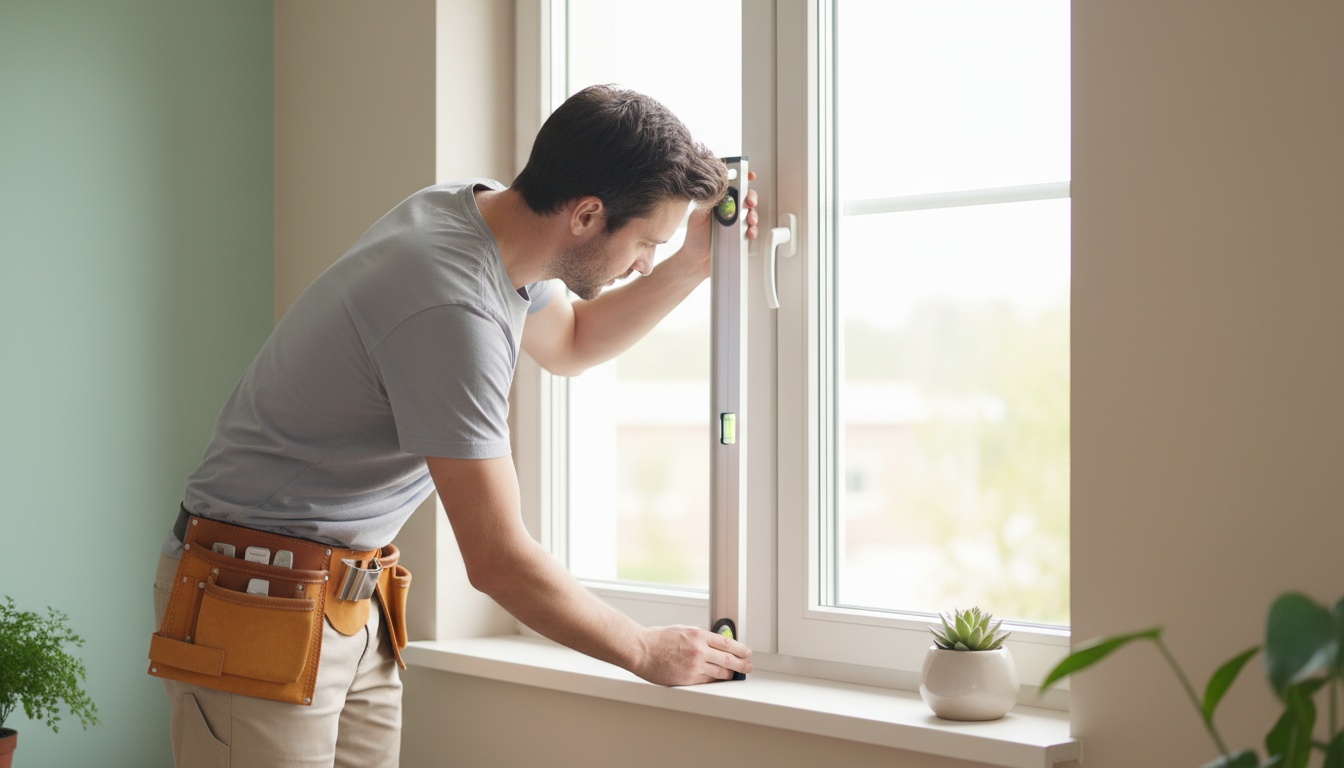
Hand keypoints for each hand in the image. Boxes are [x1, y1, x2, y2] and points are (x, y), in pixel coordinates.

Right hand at [631, 624, 753, 685]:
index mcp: (699, 635)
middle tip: (748, 667)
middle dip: (742, 665)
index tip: (747, 652)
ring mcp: (694, 666)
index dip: (741, 649)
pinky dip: (714, 681)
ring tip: (736, 675)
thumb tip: (712, 642)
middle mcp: (699, 651)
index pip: (728, 643)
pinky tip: (718, 680)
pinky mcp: (688, 679)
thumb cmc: (657, 639)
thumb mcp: (682, 630)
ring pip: (720, 673)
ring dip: (730, 675)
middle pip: (729, 660)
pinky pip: (706, 682)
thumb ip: (698, 636)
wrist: (641, 650)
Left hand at [677, 171, 760, 279]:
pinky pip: (751, 231)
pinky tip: (748, 233)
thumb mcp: (698, 217)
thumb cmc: (695, 239)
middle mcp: (728, 212)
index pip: (732, 187)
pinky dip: (752, 231)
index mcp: (718, 203)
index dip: (742, 179)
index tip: (748, 176)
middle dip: (751, 199)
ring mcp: (735, 225)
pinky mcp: (740, 237)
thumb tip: (718, 190)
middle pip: (746, 199)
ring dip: (753, 216)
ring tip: (749, 221)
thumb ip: (709, 203)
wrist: (696, 261)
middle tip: (749, 203)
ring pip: (751, 215)